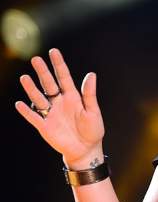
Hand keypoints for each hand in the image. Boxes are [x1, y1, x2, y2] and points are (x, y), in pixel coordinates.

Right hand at [15, 49, 105, 167]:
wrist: (86, 149)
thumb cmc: (92, 130)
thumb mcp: (93, 111)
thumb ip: (89, 94)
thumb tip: (91, 74)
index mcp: (72, 97)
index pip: (64, 77)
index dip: (59, 64)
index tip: (53, 51)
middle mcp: (59, 102)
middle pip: (49, 84)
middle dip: (42, 72)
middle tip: (35, 59)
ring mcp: (51, 113)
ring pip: (39, 98)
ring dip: (32, 89)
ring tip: (24, 78)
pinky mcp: (45, 126)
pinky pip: (34, 117)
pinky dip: (27, 111)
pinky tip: (20, 104)